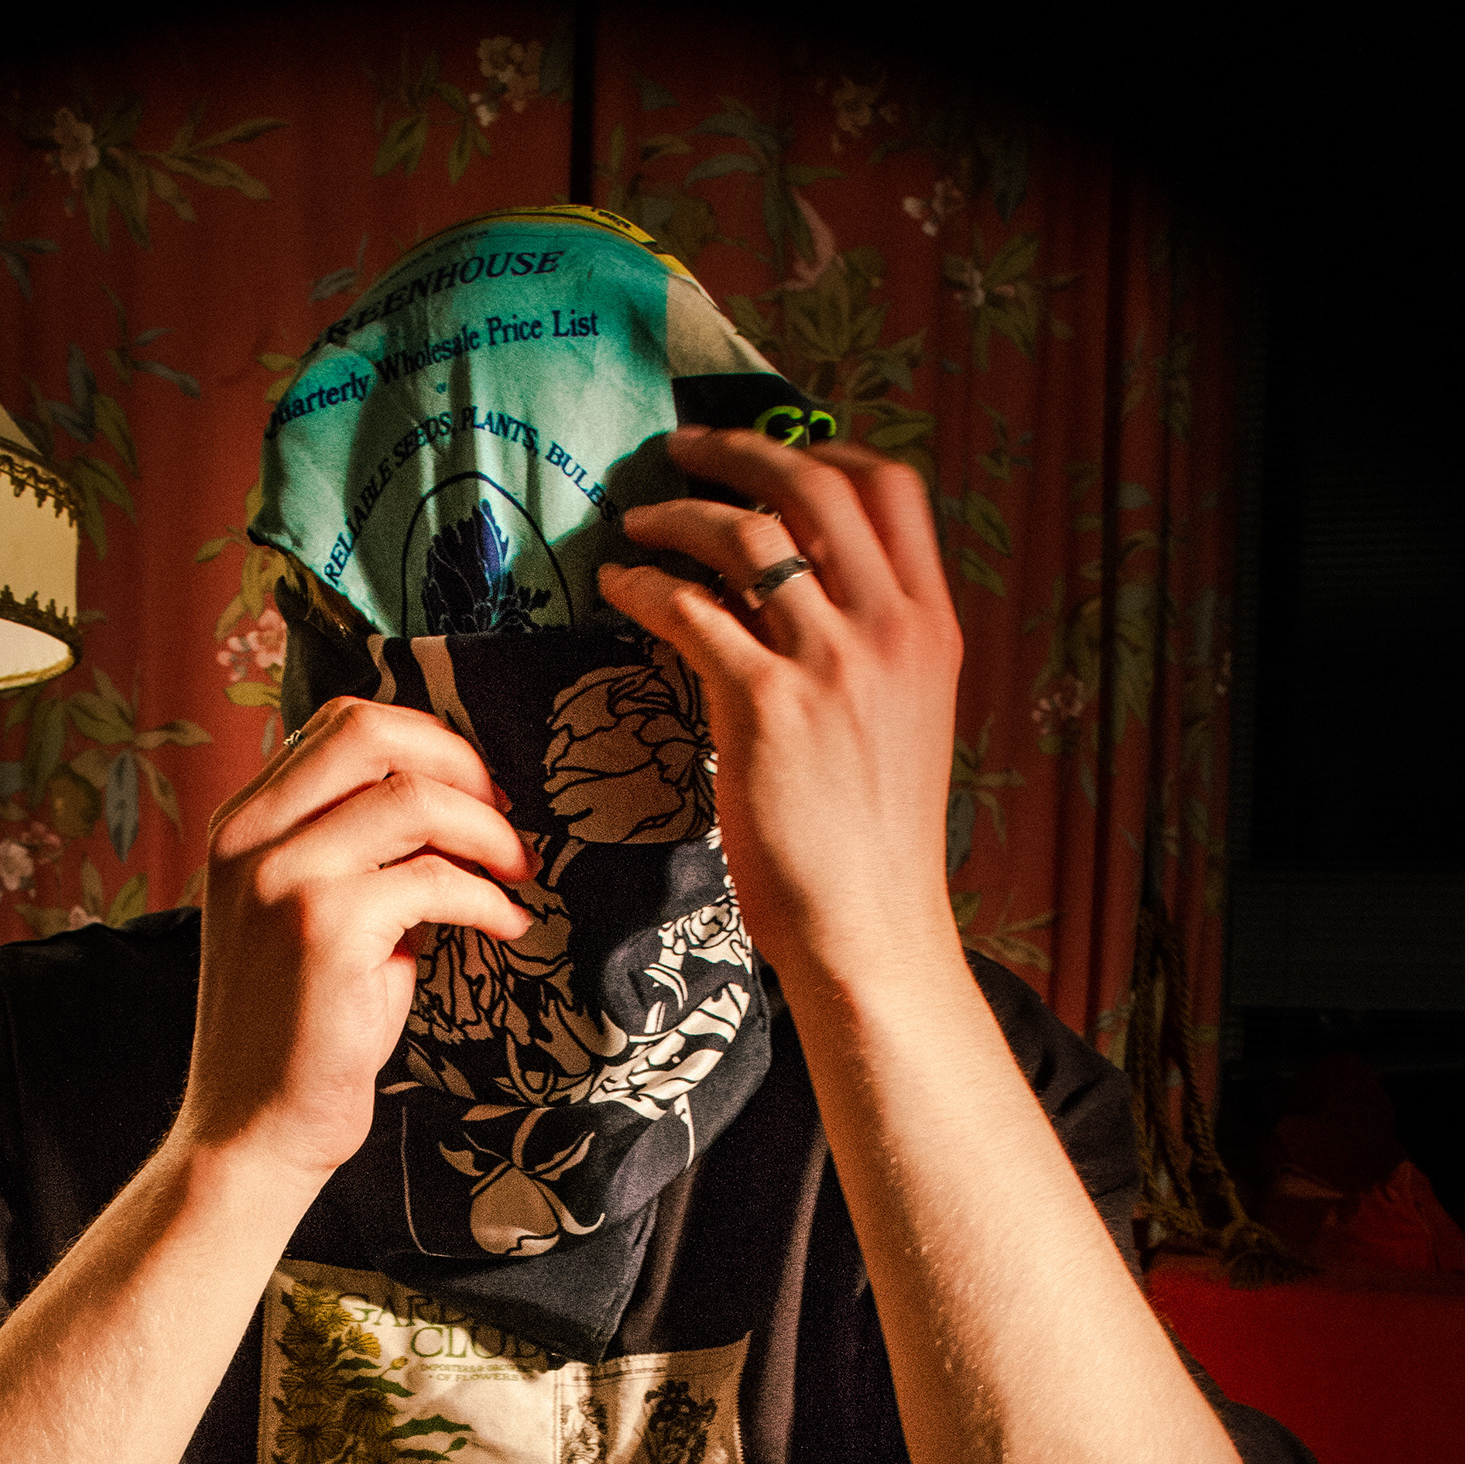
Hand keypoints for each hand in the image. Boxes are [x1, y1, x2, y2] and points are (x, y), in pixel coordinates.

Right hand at [179, 697, 532, 1182]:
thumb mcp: (318, 915)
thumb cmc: (302, 1028)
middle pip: (370, 729)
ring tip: (516, 875)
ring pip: (413, 797)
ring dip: (487, 833)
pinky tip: (505, 929)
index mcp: (244, 825)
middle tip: (506, 816)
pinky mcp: (324, 929)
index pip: (340, 722)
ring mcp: (283, 878)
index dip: (427, 741)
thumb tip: (457, 805)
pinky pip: (435, 880)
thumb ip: (361, 852)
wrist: (255, 1127)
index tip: (476, 789)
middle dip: (460, 763)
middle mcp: (251, 838)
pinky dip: (487, 901)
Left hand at [600, 428, 963, 988]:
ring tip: (638, 520)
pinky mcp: (765, 705)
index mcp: (931, 627)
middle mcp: (890, 629)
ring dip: (681, 514)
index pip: (892, 488)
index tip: (771, 454)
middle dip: (741, 452)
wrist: (869, 924)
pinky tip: (620, 586)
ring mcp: (831, 664)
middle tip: (684, 450)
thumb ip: (868, 651)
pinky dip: (646, 585)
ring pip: (748, 535)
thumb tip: (798, 596)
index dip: (825, 451)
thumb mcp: (901, 722)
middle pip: (817, 485)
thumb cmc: (873, 840)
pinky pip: (692, 609)